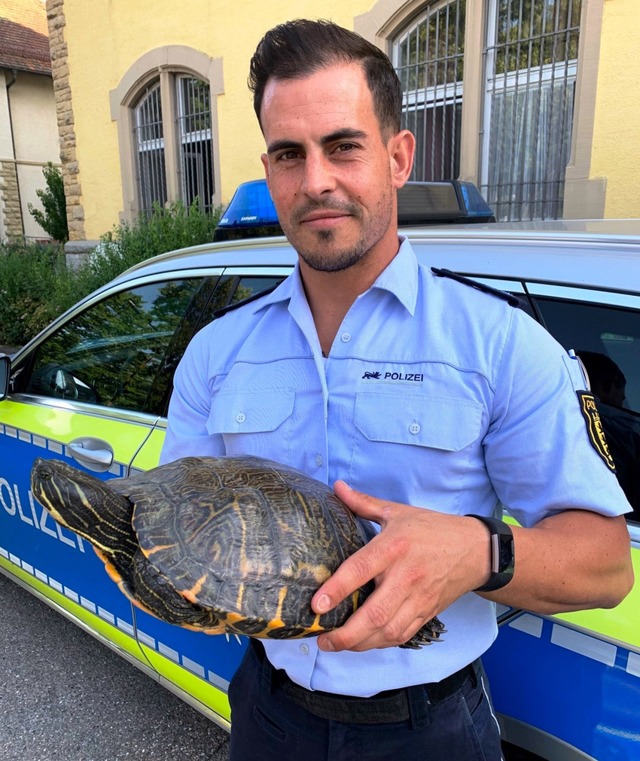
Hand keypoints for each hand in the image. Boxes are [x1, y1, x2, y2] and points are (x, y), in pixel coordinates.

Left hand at [312, 481, 489, 651]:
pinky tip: (363, 643)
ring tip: (336, 646)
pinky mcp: (427, 613)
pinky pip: (402, 635)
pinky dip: (380, 643)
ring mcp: (418, 598)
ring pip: (388, 630)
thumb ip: (364, 503)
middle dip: (346, 633)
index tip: (316, 605)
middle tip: (322, 639)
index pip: (361, 569)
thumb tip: (337, 487)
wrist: (475, 550)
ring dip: (360, 644)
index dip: (337, 589)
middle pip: (375, 613)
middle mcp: (406, 576)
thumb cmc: (432, 528)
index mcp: (394, 547)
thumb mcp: (397, 511)